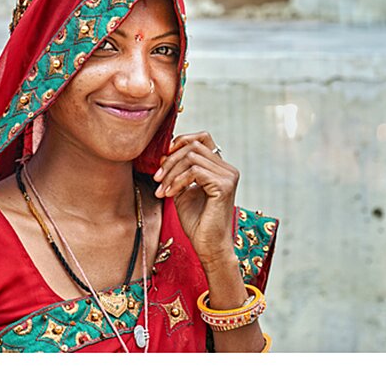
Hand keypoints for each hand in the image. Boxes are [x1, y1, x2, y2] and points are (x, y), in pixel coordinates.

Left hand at [152, 131, 239, 264]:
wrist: (208, 245)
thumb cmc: (197, 222)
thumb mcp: (182, 190)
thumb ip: (177, 171)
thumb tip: (165, 153)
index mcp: (220, 168)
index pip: (202, 138)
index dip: (181, 141)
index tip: (163, 158)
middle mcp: (227, 169)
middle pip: (194, 146)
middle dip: (170, 160)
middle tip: (157, 178)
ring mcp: (228, 176)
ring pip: (191, 157)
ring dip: (171, 172)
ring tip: (162, 190)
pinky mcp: (224, 185)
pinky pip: (195, 171)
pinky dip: (177, 181)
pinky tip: (169, 194)